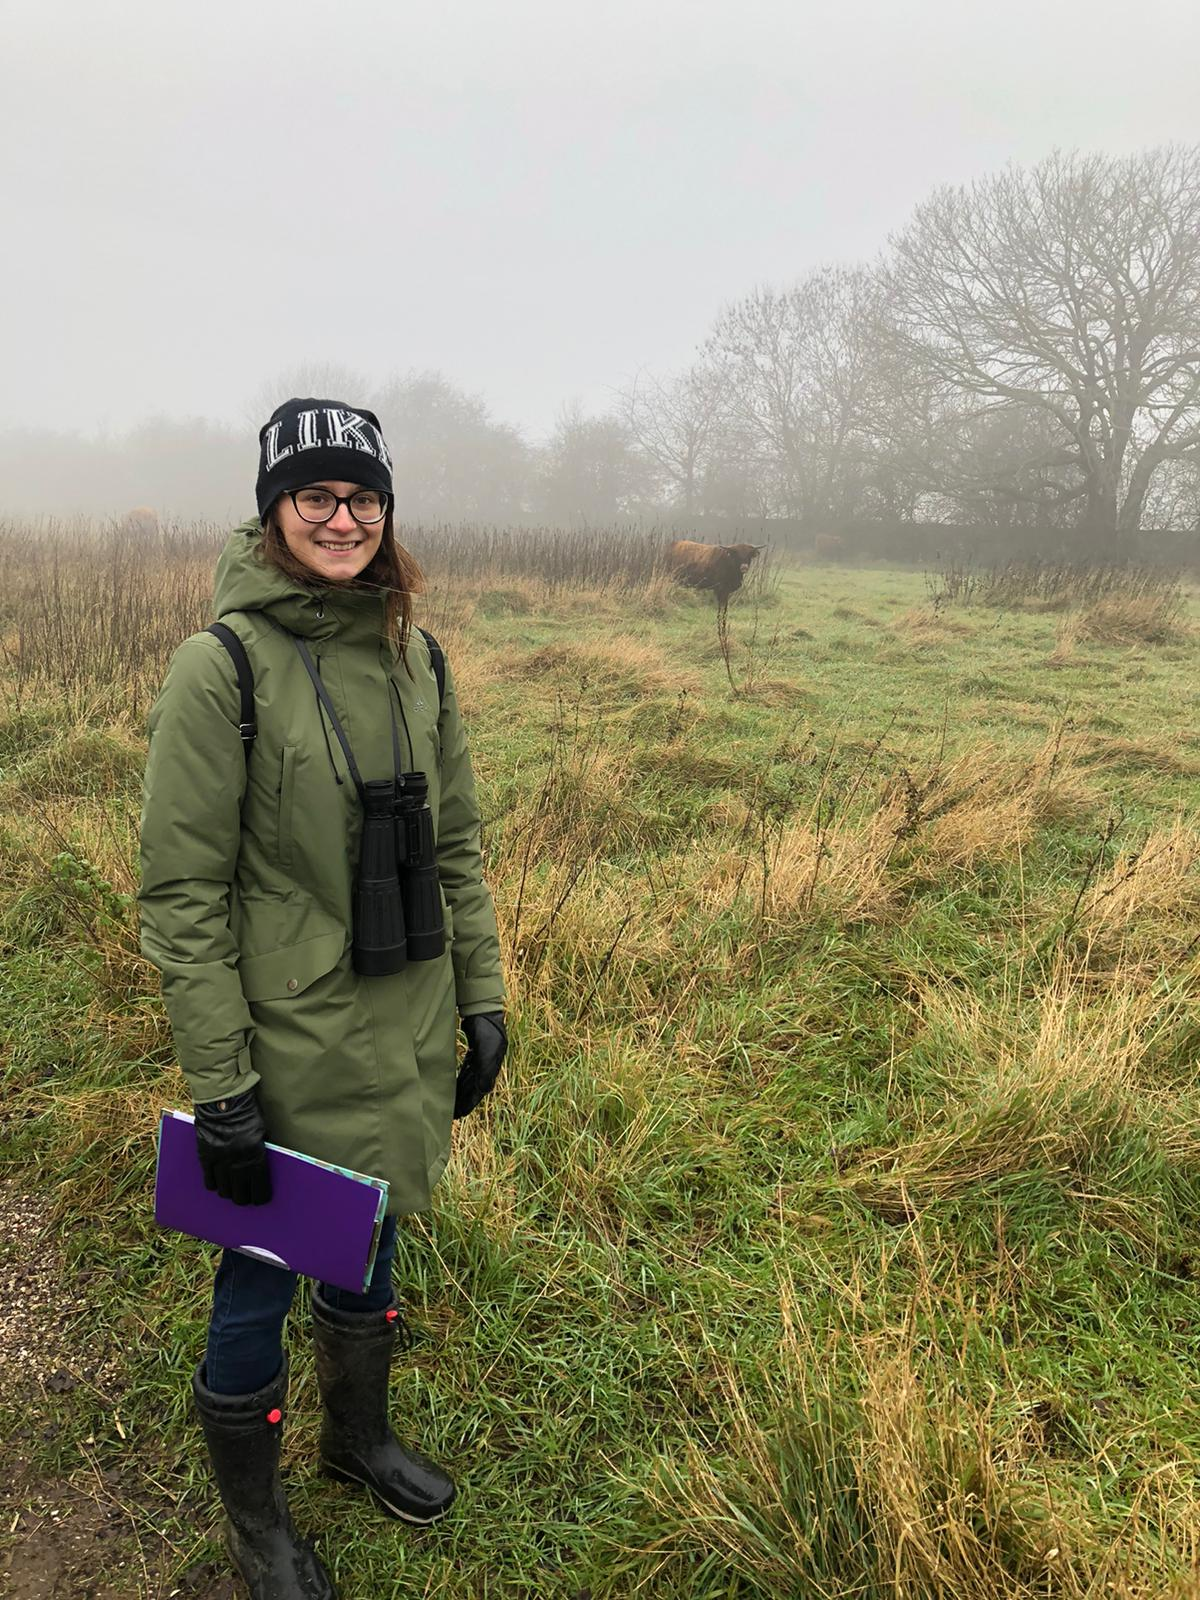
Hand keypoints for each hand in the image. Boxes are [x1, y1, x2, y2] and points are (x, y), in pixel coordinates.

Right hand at [194, 1089, 271, 1204]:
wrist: (224, 1101)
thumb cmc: (248, 1113)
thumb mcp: (261, 1133)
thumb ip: (260, 1153)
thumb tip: (259, 1171)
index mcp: (256, 1158)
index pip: (260, 1190)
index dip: (261, 1198)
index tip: (261, 1198)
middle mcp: (238, 1164)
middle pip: (240, 1196)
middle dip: (244, 1198)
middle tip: (245, 1195)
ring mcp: (220, 1162)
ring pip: (224, 1191)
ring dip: (229, 1192)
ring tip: (232, 1188)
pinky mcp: (205, 1157)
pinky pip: (208, 1181)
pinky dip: (213, 1184)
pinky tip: (217, 1180)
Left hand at [454, 1012, 506, 1118]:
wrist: (484, 1009)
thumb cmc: (487, 1028)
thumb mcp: (487, 1049)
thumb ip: (485, 1069)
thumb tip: (485, 1090)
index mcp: (493, 1066)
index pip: (480, 1090)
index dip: (469, 1103)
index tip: (459, 1114)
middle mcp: (488, 1064)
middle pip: (474, 1087)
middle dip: (464, 1101)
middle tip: (453, 1114)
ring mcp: (482, 1057)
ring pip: (470, 1080)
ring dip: (462, 1092)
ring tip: (452, 1104)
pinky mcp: (475, 1051)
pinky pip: (467, 1070)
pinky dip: (462, 1080)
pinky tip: (454, 1086)